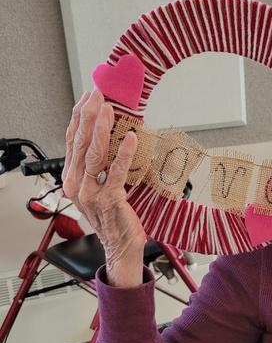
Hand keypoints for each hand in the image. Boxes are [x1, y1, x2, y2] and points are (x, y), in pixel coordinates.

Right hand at [62, 90, 146, 279]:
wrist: (120, 246)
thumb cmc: (114, 216)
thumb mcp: (101, 186)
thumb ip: (100, 165)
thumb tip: (109, 136)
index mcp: (72, 178)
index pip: (72, 141)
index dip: (79, 117)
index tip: (88, 98)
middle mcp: (77, 184)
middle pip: (80, 143)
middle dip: (89, 116)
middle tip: (98, 96)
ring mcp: (91, 193)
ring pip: (94, 155)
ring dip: (101, 129)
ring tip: (108, 110)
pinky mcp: (110, 199)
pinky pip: (116, 172)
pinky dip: (123, 154)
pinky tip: (130, 138)